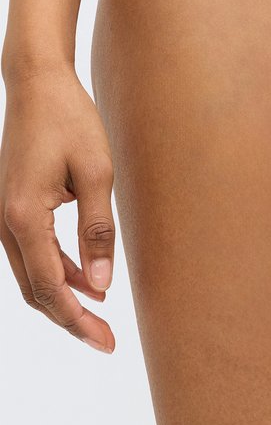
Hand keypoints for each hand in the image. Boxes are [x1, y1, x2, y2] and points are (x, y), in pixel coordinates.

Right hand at [0, 66, 115, 352]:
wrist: (37, 83)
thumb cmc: (69, 119)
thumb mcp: (97, 171)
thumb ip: (98, 229)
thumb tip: (101, 286)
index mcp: (24, 216)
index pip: (51, 287)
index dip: (78, 320)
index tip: (105, 342)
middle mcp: (6, 222)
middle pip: (36, 290)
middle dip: (71, 318)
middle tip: (106, 340)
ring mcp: (5, 215)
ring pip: (32, 274)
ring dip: (64, 296)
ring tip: (101, 314)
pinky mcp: (14, 207)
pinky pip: (33, 252)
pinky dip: (57, 270)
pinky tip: (85, 278)